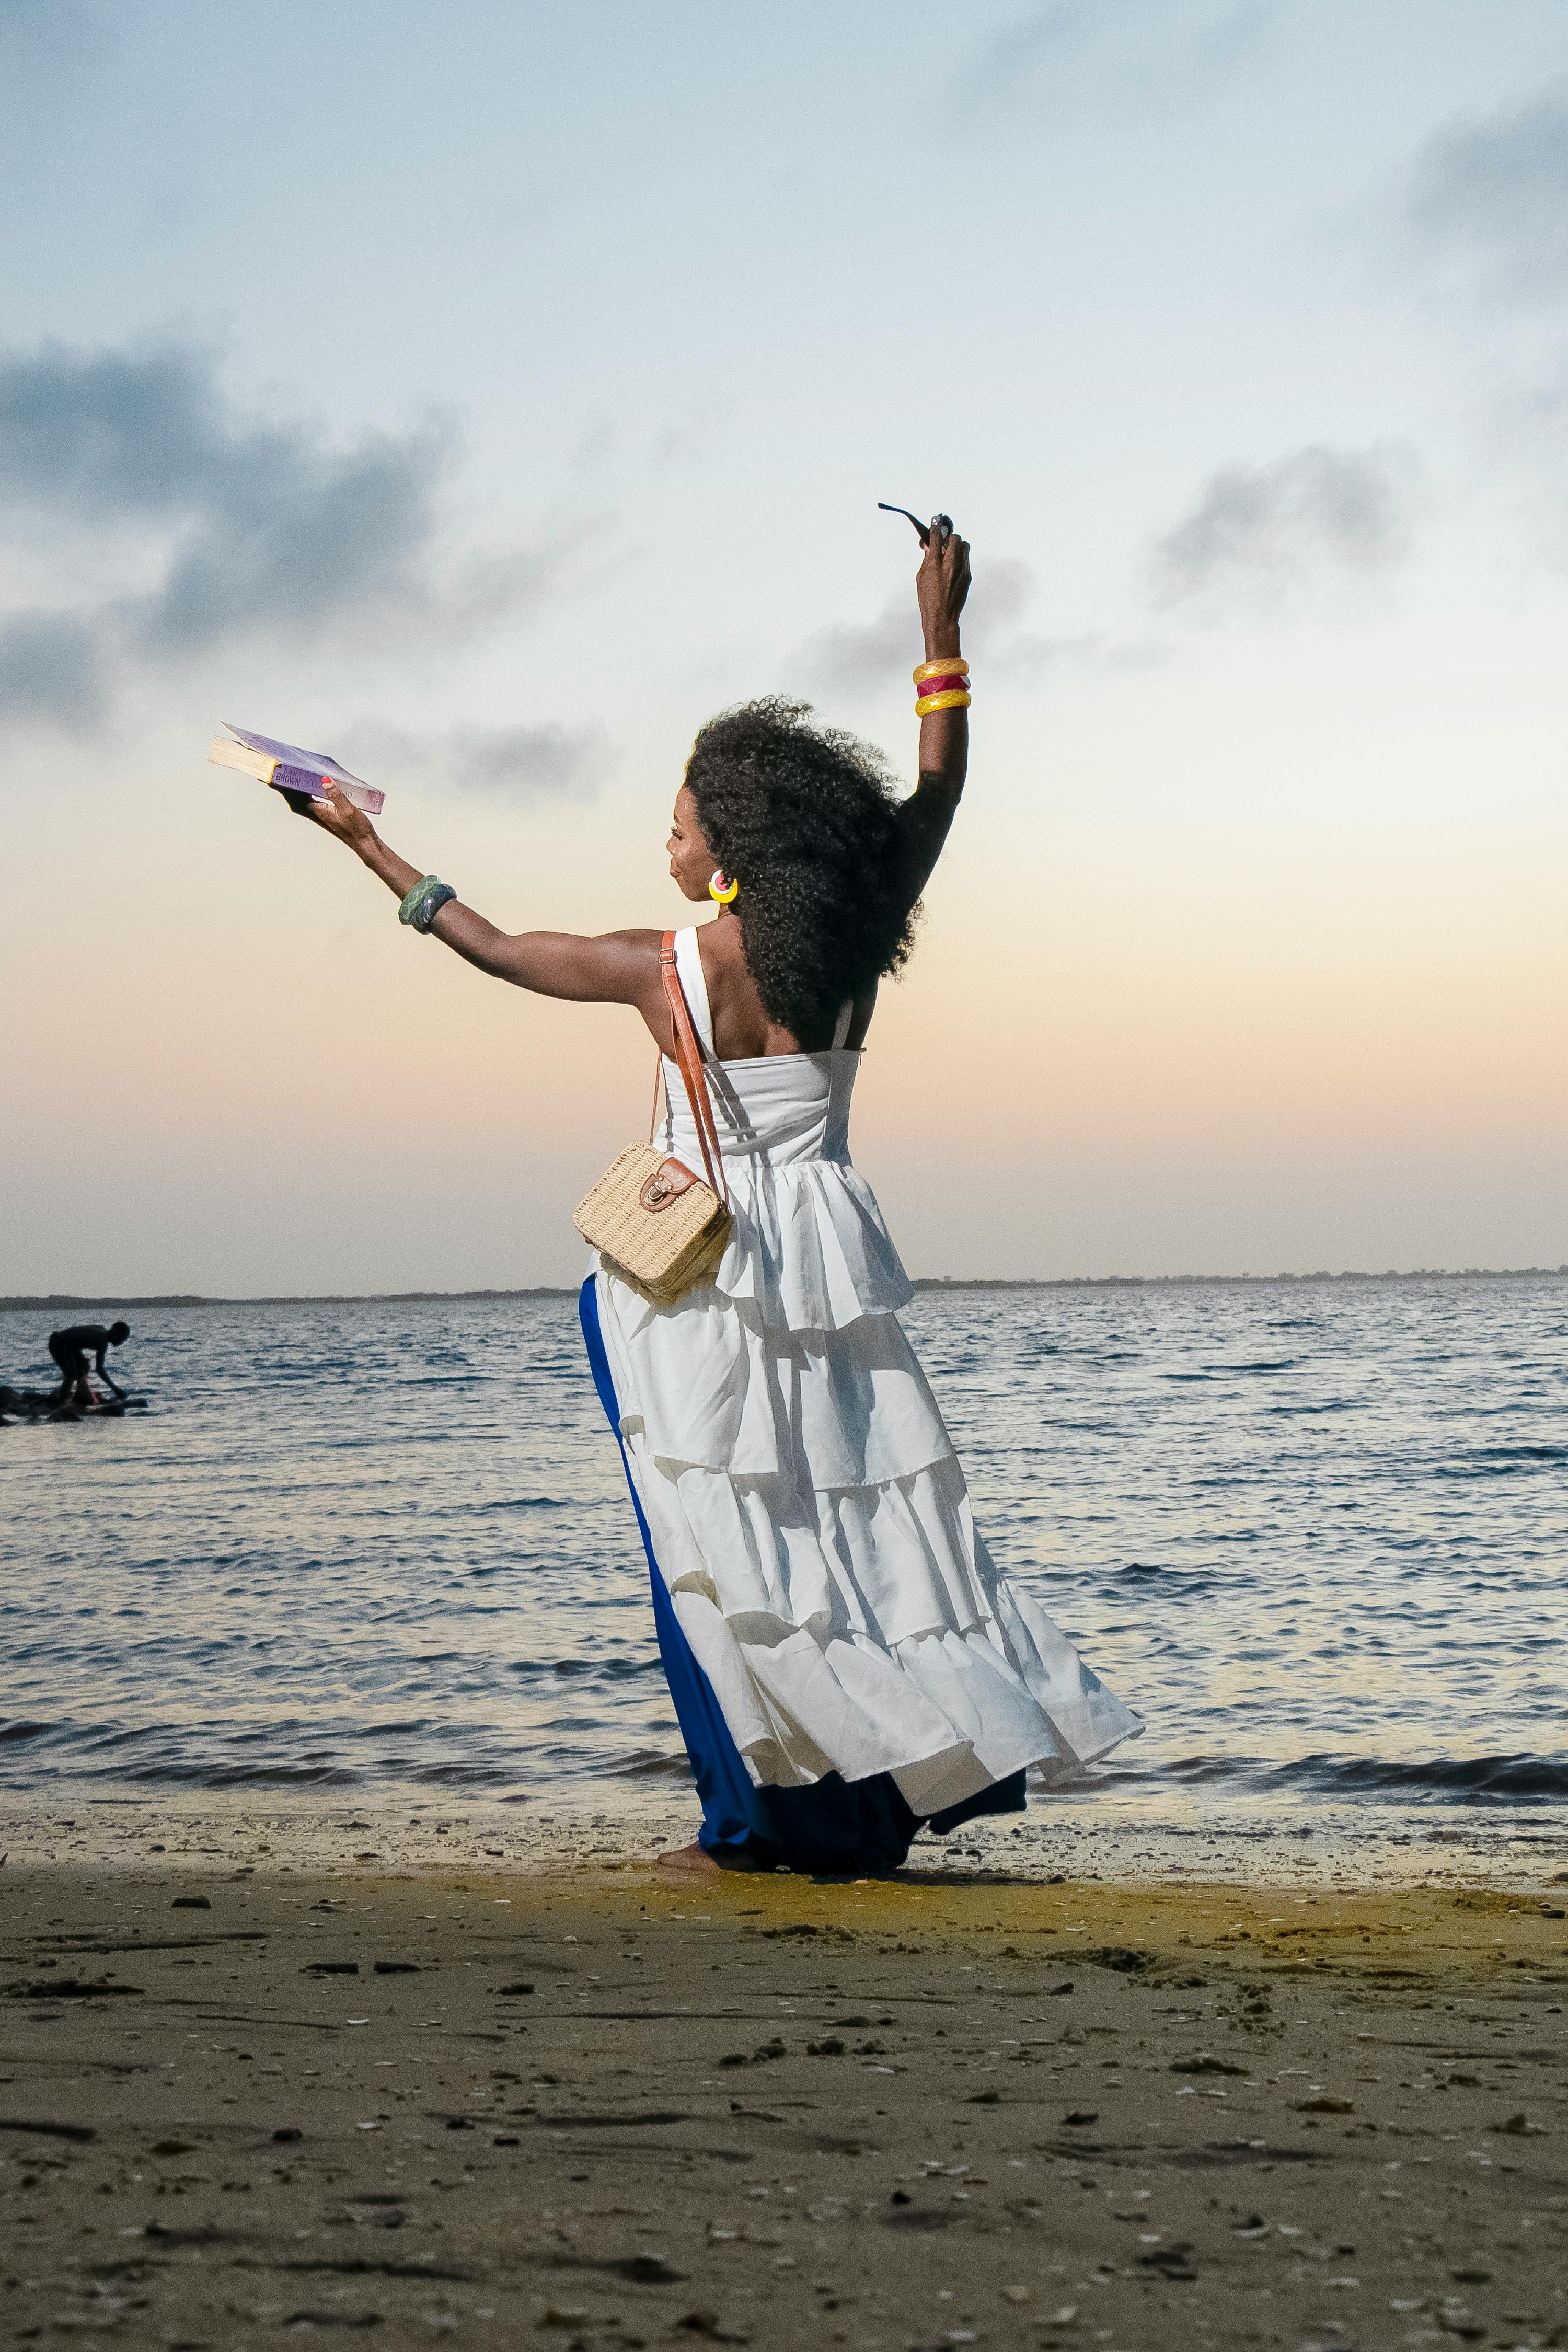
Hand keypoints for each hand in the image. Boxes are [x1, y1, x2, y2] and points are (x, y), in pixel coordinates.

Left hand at [283, 775, 376, 853]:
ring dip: (293, 792)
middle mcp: (317, 814)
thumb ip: (336, 794)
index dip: (284, 787)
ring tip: (287, 779)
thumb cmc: (357, 829)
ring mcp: (321, 815)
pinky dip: (304, 795)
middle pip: (295, 799)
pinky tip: (307, 789)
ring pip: (301, 801)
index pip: (296, 797)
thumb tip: (325, 780)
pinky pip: (309, 803)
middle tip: (276, 774)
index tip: (273, 777)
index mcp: (319, 811)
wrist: (364, 843)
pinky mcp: (326, 815)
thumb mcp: (348, 809)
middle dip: (285, 787)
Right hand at [916, 523, 970, 657]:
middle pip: (954, 538)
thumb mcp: (921, 577)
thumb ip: (926, 560)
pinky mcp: (967, 575)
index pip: (936, 536)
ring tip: (951, 553)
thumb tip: (928, 547)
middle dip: (948, 538)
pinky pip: (966, 559)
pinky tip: (954, 566)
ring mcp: (961, 569)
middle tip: (944, 543)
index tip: (936, 523)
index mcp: (934, 563)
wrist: (942, 616)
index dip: (935, 528)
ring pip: (964, 545)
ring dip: (957, 546)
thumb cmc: (928, 599)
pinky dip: (961, 558)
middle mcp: (949, 564)